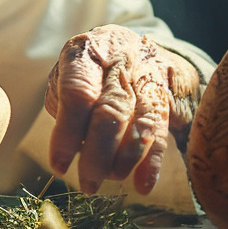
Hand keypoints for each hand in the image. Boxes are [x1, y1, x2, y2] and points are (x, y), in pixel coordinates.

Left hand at [44, 25, 199, 194]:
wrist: (132, 44)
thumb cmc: (88, 66)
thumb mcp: (66, 73)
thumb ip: (64, 103)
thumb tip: (72, 146)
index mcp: (86, 52)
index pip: (78, 94)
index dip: (67, 133)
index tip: (59, 166)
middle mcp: (120, 60)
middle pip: (111, 111)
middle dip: (98, 154)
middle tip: (88, 183)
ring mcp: (148, 74)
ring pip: (141, 122)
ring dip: (126, 159)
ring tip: (111, 178)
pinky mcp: (168, 92)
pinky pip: (161, 129)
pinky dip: (152, 161)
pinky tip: (144, 184)